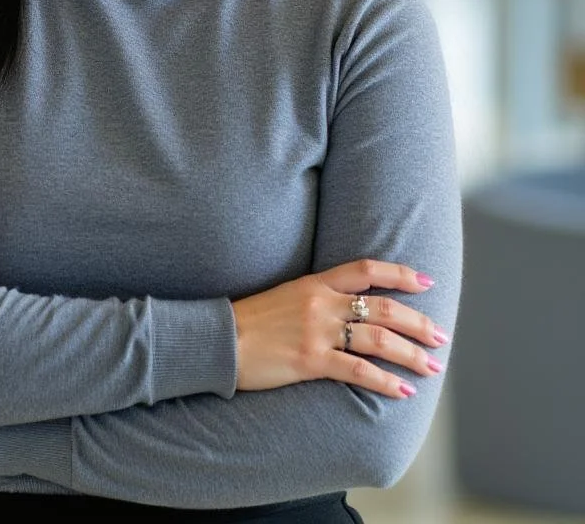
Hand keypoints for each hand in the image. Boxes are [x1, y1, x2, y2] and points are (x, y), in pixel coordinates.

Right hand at [231, 259, 449, 398]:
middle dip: (418, 322)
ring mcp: (318, 332)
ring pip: (378, 339)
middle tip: (441, 335)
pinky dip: (385, 382)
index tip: (427, 281)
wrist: (221, 339)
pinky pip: (358, 370)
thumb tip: (348, 308)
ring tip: (432, 366)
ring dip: (411, 353)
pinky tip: (403, 391)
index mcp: (315, 283)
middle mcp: (322, 303)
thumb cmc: (252, 320)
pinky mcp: (311, 361)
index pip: (366, 270)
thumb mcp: (286, 296)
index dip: (400, 274)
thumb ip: (318, 297)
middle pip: (383, 307)